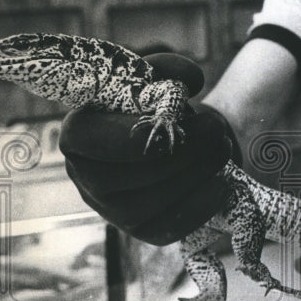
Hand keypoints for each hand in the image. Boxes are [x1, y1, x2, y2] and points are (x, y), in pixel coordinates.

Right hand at [59, 54, 235, 245]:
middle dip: (174, 153)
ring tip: (221, 147)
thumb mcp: (161, 78)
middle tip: (213, 129)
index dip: (130, 135)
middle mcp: (85, 176)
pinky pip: (167, 228)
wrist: (186, 136)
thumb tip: (190, 81)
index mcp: (79, 133)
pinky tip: (222, 183)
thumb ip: (170, 70)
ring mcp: (111, 210)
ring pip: (145, 204)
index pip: (87, 140)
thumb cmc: (163, 105)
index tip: (175, 120)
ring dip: (192, 174)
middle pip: (119, 177)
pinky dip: (199, 205)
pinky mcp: (142, 230)